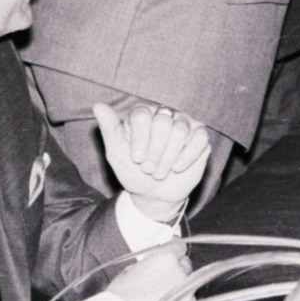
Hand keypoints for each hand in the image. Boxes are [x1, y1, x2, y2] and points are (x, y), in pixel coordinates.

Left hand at [94, 103, 209, 223]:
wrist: (154, 194)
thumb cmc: (133, 171)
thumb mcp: (117, 154)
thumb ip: (109, 130)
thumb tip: (98, 106)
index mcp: (143, 114)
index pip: (143, 115)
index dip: (140, 138)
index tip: (136, 159)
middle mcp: (165, 114)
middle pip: (163, 123)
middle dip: (155, 151)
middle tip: (148, 169)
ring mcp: (185, 124)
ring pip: (180, 131)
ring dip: (168, 157)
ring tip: (160, 172)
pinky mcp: (201, 136)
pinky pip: (199, 139)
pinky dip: (187, 156)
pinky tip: (177, 168)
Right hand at [104, 242, 191, 300]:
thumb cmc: (118, 296)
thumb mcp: (132, 269)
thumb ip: (151, 262)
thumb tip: (158, 260)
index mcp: (167, 259)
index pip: (180, 247)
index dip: (174, 250)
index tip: (171, 252)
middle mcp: (181, 273)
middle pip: (185, 266)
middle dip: (176, 269)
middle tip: (162, 277)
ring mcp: (187, 293)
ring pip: (186, 285)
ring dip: (176, 287)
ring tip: (158, 296)